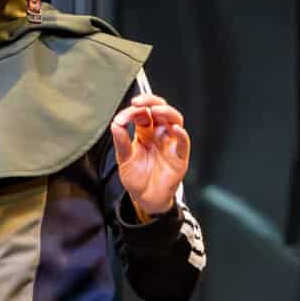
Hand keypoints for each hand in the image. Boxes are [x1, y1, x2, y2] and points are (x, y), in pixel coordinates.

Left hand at [111, 93, 190, 217]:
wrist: (145, 199)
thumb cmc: (136, 178)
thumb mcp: (124, 159)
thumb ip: (121, 141)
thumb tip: (115, 123)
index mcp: (145, 133)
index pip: (143, 113)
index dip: (135, 110)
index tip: (124, 114)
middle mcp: (159, 135)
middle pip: (161, 110)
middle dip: (151, 102)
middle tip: (139, 102)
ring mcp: (171, 144)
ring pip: (175, 120)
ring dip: (166, 112)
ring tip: (155, 110)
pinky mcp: (180, 157)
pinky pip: (183, 143)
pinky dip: (182, 134)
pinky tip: (176, 129)